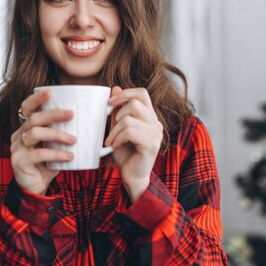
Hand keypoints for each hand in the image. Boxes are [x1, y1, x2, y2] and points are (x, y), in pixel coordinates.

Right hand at [10, 90, 75, 194]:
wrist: (36, 188)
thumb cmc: (48, 164)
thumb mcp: (58, 146)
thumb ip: (68, 132)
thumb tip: (96, 119)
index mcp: (27, 127)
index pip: (27, 107)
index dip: (36, 98)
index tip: (50, 92)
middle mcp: (19, 134)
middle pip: (34, 118)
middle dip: (53, 114)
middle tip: (71, 114)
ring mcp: (17, 148)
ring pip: (34, 133)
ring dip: (56, 134)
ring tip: (73, 140)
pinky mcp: (20, 162)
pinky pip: (38, 154)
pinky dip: (56, 154)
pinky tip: (69, 156)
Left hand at [105, 86, 162, 202]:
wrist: (132, 177)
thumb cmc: (125, 154)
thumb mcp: (118, 129)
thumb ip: (117, 111)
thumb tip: (115, 88)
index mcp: (150, 117)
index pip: (142, 93)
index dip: (125, 93)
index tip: (109, 103)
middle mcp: (156, 123)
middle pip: (135, 103)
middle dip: (117, 114)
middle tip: (109, 129)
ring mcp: (156, 134)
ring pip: (129, 119)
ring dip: (114, 130)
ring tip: (110, 141)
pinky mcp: (151, 145)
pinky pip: (130, 132)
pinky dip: (118, 138)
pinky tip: (114, 146)